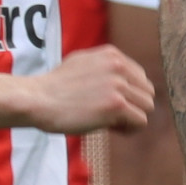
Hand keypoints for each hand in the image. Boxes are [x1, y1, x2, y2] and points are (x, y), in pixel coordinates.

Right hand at [34, 43, 154, 134]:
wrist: (38, 99)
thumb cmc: (55, 87)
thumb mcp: (82, 63)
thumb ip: (105, 68)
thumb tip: (124, 80)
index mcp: (112, 55)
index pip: (140, 77)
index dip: (130, 94)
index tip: (112, 104)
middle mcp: (118, 66)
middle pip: (147, 92)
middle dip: (134, 106)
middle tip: (113, 116)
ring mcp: (118, 85)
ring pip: (147, 107)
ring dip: (132, 118)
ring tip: (112, 123)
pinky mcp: (116, 105)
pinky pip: (140, 121)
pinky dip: (129, 129)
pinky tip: (111, 129)